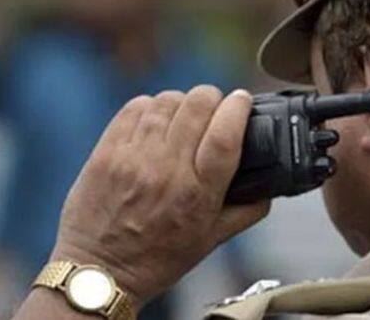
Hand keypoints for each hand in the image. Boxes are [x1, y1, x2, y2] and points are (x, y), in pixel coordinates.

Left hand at [50, 87, 268, 308]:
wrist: (99, 272)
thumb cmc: (157, 259)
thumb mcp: (211, 241)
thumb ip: (246, 211)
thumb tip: (269, 188)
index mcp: (198, 194)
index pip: (226, 133)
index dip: (238, 107)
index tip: (243, 100)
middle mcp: (167, 171)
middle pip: (198, 105)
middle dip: (213, 98)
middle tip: (214, 107)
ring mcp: (133, 158)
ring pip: (167, 101)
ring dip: (182, 102)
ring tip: (184, 115)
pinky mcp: (107, 152)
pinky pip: (135, 108)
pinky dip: (151, 107)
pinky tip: (156, 120)